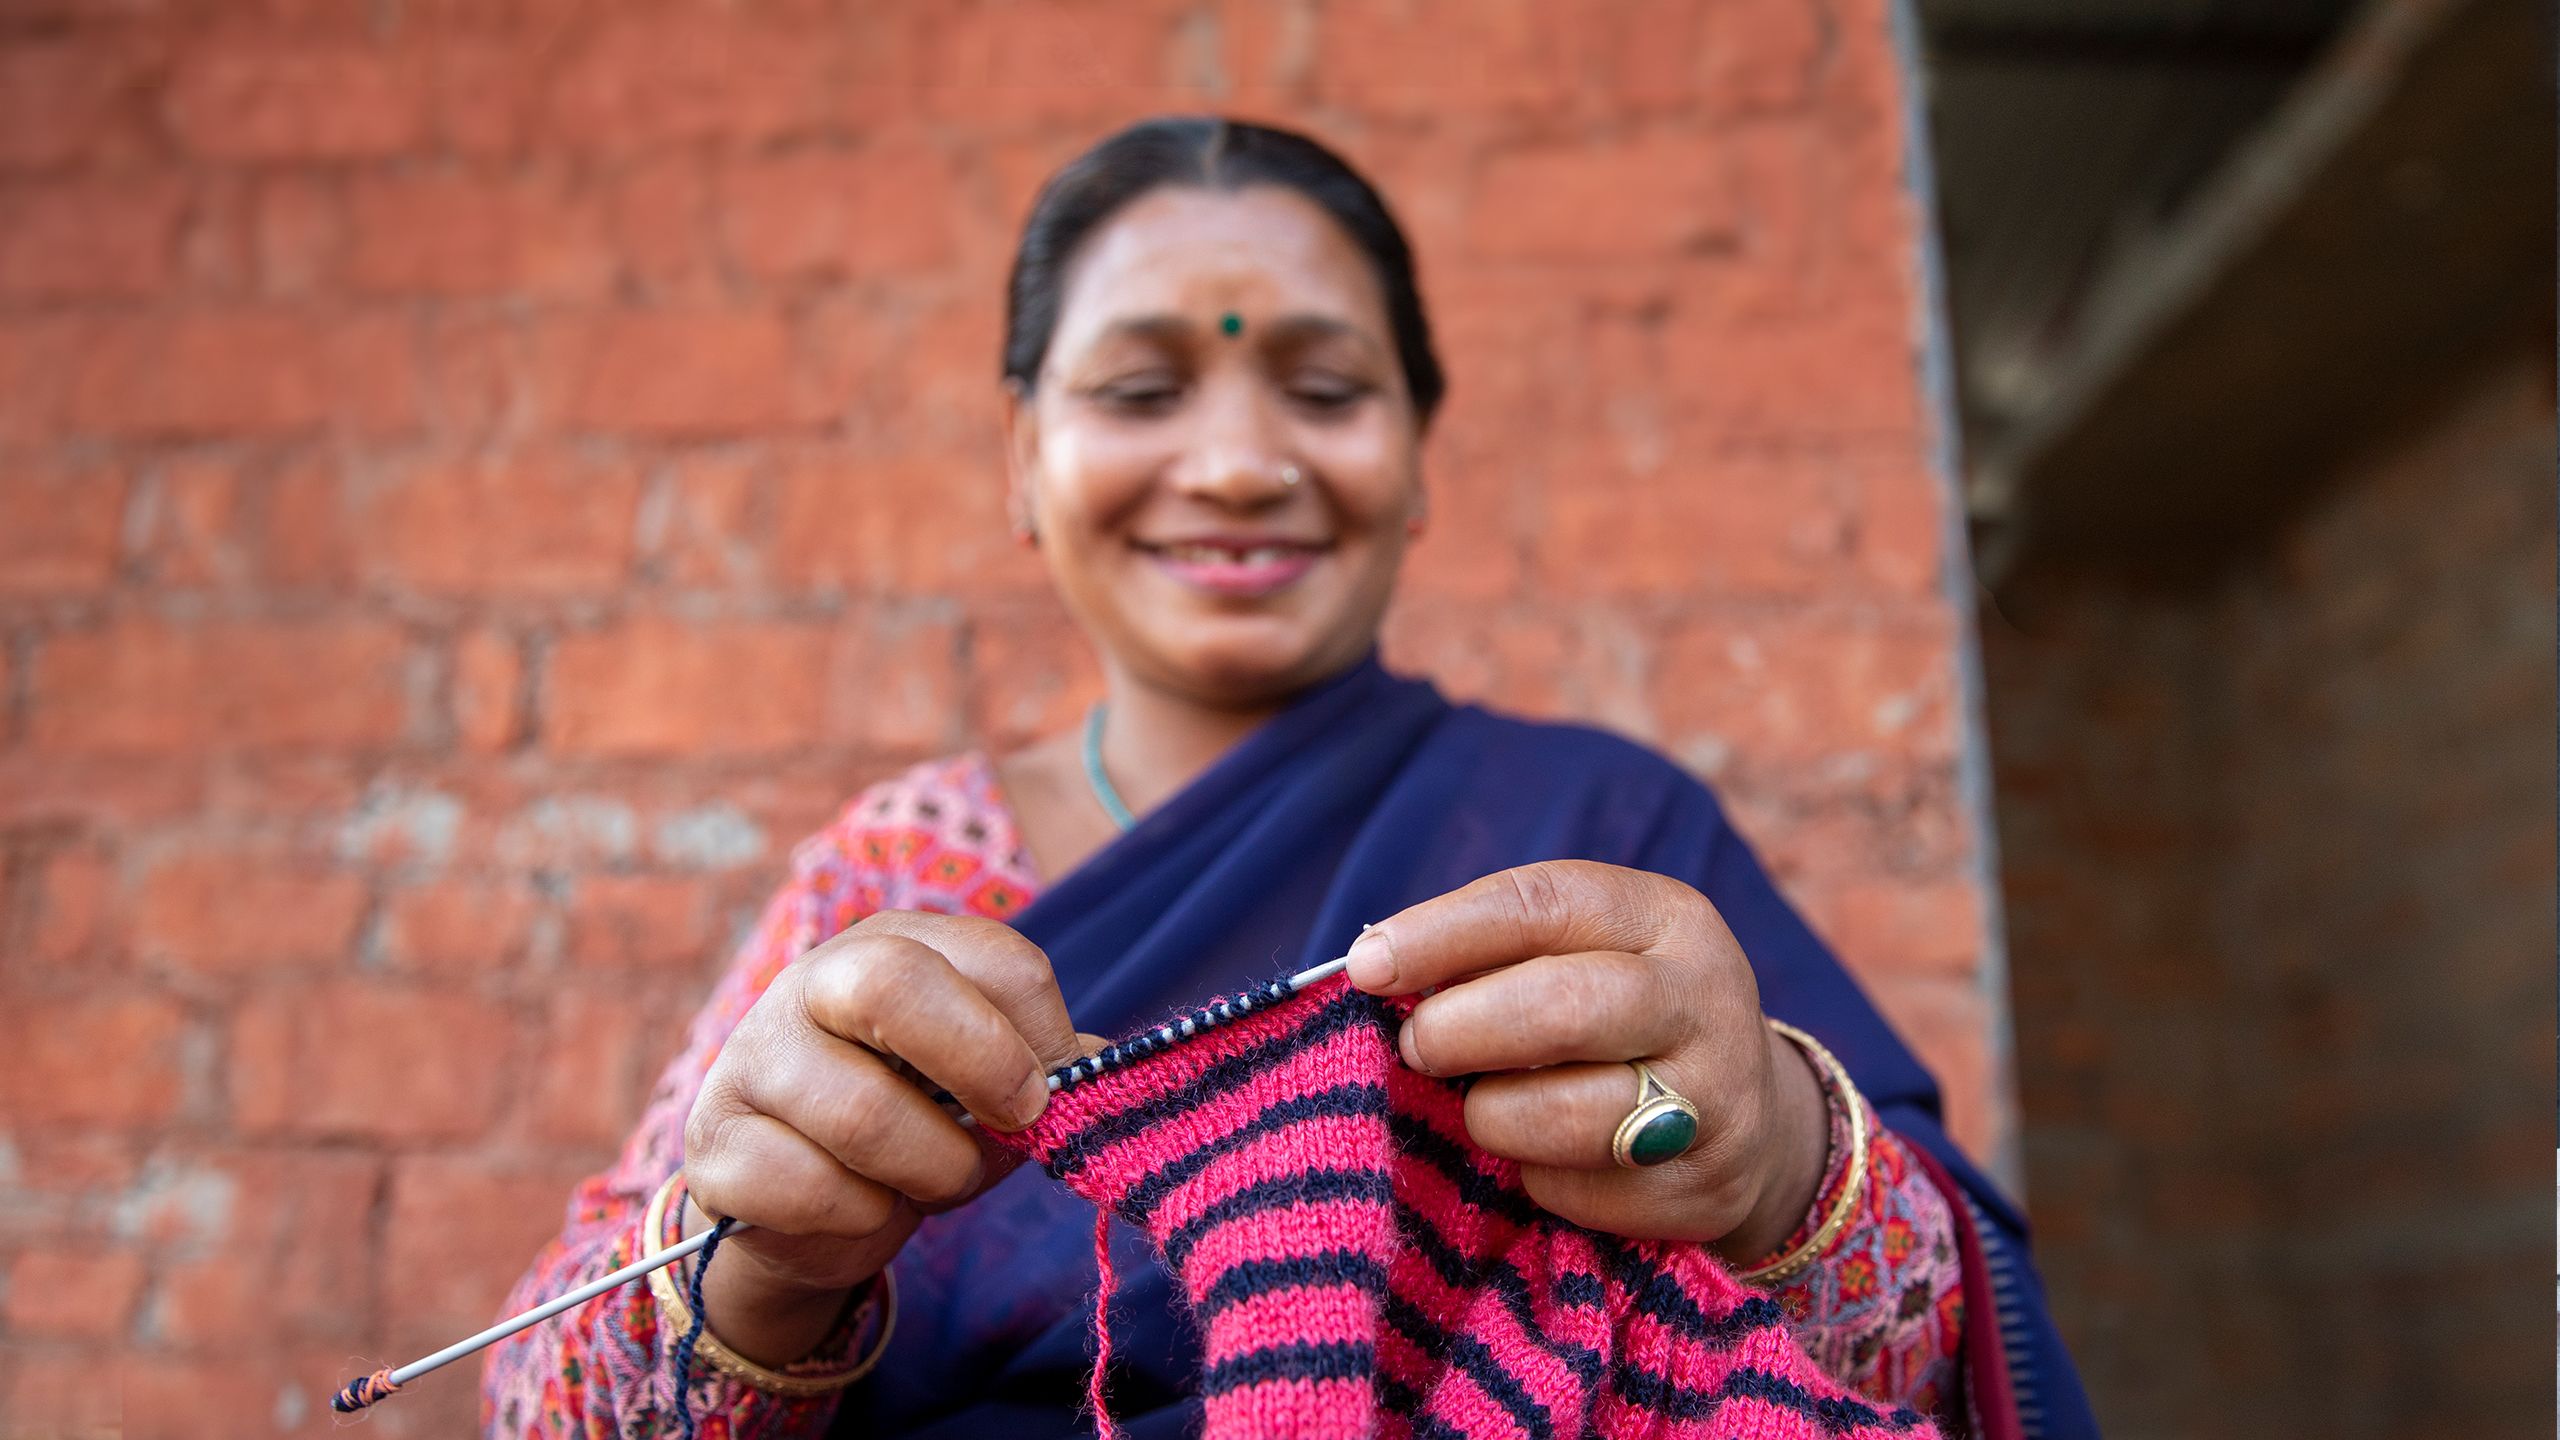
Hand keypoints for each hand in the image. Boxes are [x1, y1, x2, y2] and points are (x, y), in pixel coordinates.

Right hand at [680, 911, 1088, 1364]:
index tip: (1058, 1090)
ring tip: (934, 1178)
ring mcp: (753, 1059)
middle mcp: (813, 981)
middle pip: (894, 984)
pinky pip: (813, 1190)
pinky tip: (860, 1209)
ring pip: (862, 1114)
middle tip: (1016, 1118)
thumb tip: (1114, 1074)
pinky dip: (862, 1219)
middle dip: (981, 1063)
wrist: (801, 1201)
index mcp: (896, 946)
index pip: (995, 958)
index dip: (1046, 1034)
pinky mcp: (717, 1146)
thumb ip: (1046, 1068)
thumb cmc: (912, 1119)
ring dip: (930, 1169)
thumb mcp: (983, 1082)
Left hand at [1344, 861, 1829, 1261]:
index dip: (1442, 934)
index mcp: (1663, 916)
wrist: (1750, 1118)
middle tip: (1417, 1048)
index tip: (1367, 967)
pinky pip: (1582, 1189)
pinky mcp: (1707, 1185)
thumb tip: (1373, 970)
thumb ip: (1493, 957)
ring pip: (1568, 1112)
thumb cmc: (1615, 1020)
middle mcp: (1704, 997)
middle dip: (1464, 1028)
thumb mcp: (1580, 955)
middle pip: (1565, 1007)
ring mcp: (1718, 1096)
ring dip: (1493, 1115)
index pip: (1542, 904)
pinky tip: (1543, 1156)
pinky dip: (1538, 1177)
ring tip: (1481, 1107)